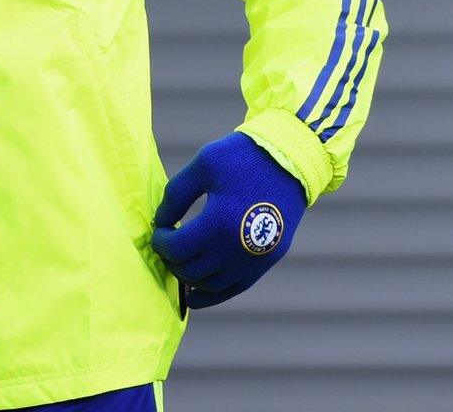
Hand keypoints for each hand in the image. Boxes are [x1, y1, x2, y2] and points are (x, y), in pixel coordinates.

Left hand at [151, 133, 306, 308]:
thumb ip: (176, 195)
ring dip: (189, 276)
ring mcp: (252, 260)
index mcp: (217, 223)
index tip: (162, 228)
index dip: (160, 240)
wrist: (291, 160)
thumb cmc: (244, 157)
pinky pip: (233, 289)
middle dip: (172, 258)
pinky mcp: (266, 262)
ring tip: (182, 260)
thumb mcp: (203, 164)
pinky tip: (194, 293)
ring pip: (208, 284)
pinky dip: (210, 295)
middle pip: (188, 270)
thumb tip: (161, 222)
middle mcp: (234, 249)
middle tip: (170, 243)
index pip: (175, 248)